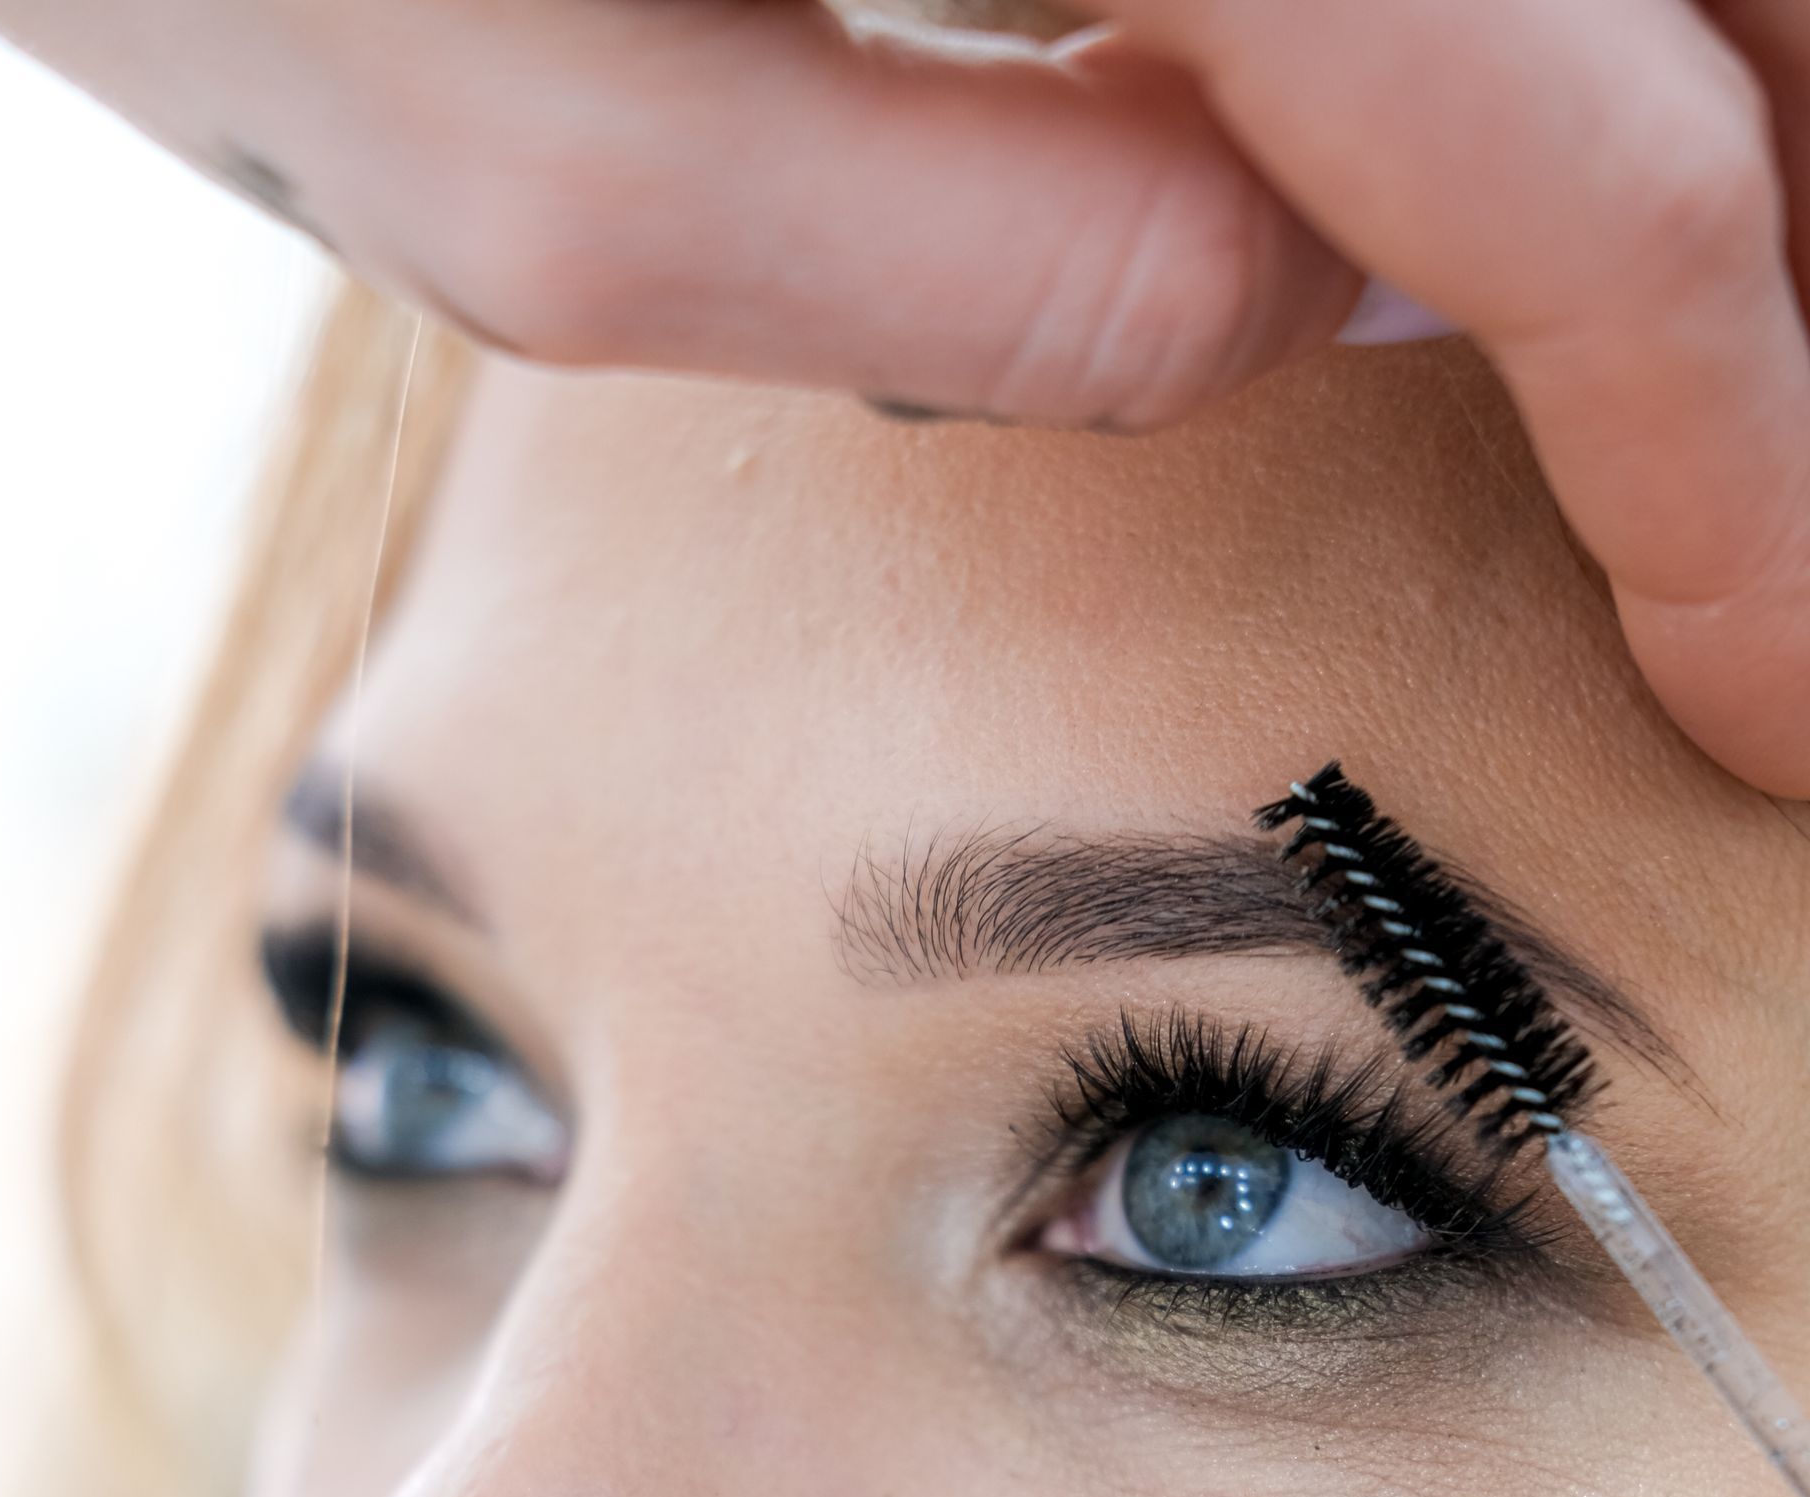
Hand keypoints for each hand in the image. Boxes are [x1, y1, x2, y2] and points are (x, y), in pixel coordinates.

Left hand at [0, 0, 1809, 773]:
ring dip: (1738, 110)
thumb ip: (981, 278)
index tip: (1782, 710)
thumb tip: (1334, 301)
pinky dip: (1592, 14)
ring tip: (1702, 371)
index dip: (1744, 480)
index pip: (1613, 182)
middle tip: (1765, 545)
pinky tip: (1537, 157)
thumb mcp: (528, 163)